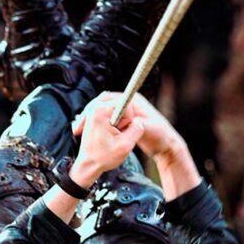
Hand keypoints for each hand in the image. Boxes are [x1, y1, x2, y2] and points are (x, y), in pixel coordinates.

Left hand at [69, 93, 146, 185]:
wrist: (88, 165)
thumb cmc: (104, 157)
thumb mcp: (126, 145)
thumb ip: (137, 129)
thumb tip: (140, 120)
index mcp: (101, 111)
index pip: (127, 105)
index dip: (129, 119)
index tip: (120, 132)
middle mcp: (94, 106)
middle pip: (121, 103)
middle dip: (123, 118)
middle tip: (115, 133)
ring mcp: (92, 110)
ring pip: (116, 107)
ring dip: (119, 119)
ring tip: (112, 133)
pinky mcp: (93, 115)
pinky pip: (109, 110)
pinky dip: (113, 119)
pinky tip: (110, 131)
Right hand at [77, 92, 199, 200]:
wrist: (165, 144)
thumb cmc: (159, 136)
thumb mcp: (148, 131)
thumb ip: (138, 126)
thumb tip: (127, 121)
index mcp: (133, 101)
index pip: (107, 99)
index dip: (94, 108)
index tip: (85, 119)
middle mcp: (128, 102)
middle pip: (101, 103)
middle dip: (88, 114)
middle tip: (78, 128)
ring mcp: (126, 110)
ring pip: (101, 110)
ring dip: (90, 119)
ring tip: (79, 131)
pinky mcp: (124, 118)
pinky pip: (105, 117)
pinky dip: (96, 124)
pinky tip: (87, 133)